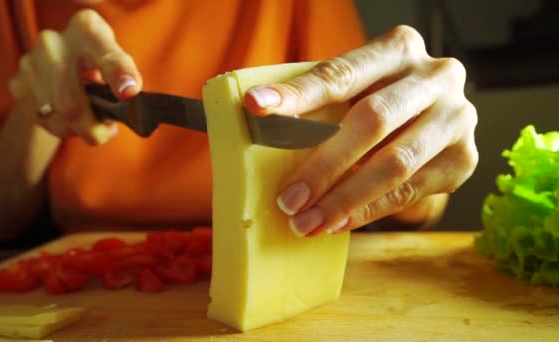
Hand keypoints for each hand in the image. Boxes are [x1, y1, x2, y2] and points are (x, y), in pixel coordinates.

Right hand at [8, 10, 141, 144]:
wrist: (58, 61)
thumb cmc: (96, 63)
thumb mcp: (116, 62)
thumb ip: (125, 74)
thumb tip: (128, 92)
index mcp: (86, 29)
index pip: (105, 55)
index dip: (118, 75)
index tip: (129, 93)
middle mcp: (52, 42)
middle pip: (71, 102)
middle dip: (93, 127)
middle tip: (107, 131)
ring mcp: (30, 62)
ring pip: (57, 117)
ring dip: (78, 129)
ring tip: (89, 122)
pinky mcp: (17, 83)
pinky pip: (44, 120)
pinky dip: (62, 127)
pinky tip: (69, 117)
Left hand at [244, 26, 477, 236]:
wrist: (431, 116)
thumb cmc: (377, 99)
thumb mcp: (352, 89)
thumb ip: (318, 101)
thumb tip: (256, 119)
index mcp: (399, 48)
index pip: (341, 73)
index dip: (297, 94)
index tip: (256, 108)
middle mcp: (436, 77)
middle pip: (373, 120)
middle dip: (324, 164)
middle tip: (288, 199)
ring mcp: (456, 117)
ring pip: (395, 164)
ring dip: (344, 199)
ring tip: (306, 222)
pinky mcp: (462, 158)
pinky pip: (408, 192)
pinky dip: (366, 210)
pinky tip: (336, 223)